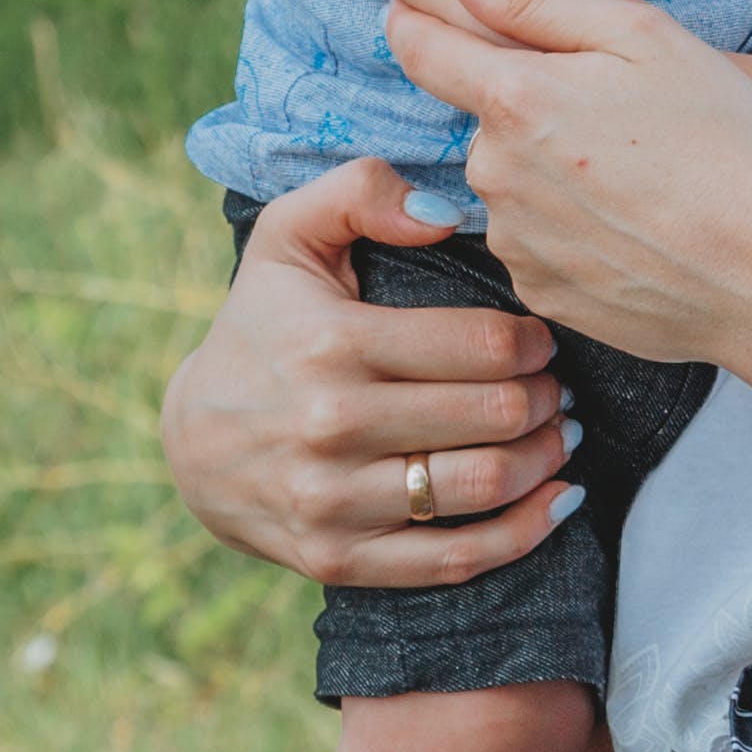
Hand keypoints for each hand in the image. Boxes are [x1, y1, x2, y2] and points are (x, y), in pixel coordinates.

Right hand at [159, 161, 579, 586]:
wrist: (193, 440)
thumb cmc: (263, 324)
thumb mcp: (289, 235)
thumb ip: (360, 191)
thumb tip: (445, 216)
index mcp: (333, 342)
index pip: (481, 345)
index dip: (534, 343)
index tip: (542, 342)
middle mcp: (331, 424)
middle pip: (494, 414)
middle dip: (547, 397)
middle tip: (558, 388)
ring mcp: (332, 500)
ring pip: (484, 485)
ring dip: (545, 458)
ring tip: (558, 433)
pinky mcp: (337, 559)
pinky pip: (454, 560)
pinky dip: (523, 534)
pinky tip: (557, 501)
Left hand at [387, 0, 751, 372]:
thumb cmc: (722, 140)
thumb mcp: (641, 37)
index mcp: (516, 97)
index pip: (423, 50)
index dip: (413, 24)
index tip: (407, 13)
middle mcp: (495, 171)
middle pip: (488, 122)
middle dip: (534, 111)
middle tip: (620, 119)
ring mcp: (513, 239)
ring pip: (514, 186)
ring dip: (553, 176)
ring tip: (640, 182)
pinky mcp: (539, 292)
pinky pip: (537, 245)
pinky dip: (573, 233)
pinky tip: (634, 229)